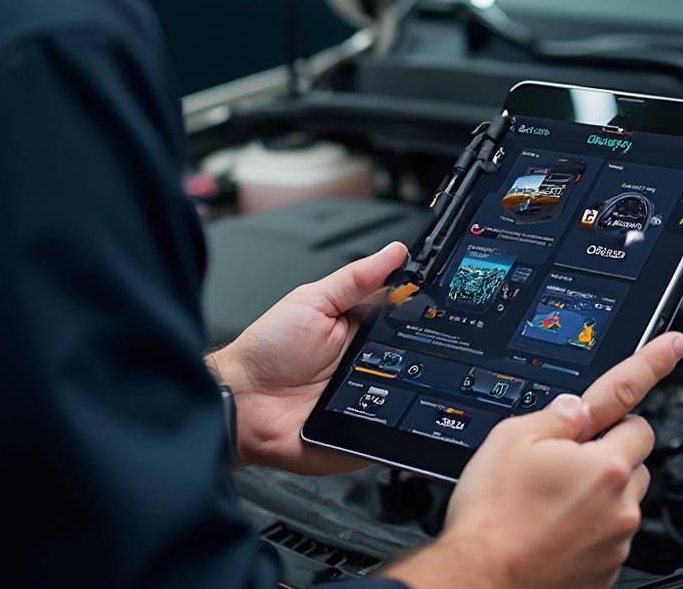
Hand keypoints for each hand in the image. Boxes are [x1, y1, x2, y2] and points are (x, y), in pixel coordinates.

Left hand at [208, 241, 407, 473]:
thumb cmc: (269, 350)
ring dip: (413, 386)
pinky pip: (393, 430)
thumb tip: (394, 252)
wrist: (241, 403)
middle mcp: (368, 362)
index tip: (442, 302)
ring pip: (410, 394)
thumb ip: (356, 278)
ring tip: (398, 376)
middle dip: (426, 351)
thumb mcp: (314, 301)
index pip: (405, 316)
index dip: (424, 310)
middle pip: (413, 356)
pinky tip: (395, 411)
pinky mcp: (364, 431)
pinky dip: (400, 424)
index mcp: (361, 327)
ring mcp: (368, 397)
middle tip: (421, 343)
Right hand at [386, 332, 682, 588]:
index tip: (675, 343)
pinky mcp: (608, 570)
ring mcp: (616, 540)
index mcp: (602, 462)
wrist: (482, 580)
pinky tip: (552, 527)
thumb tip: (576, 407)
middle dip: (609, 447)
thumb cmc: (493, 516)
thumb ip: (553, 416)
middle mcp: (619, 502)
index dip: (653, 364)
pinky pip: (611, 533)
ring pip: (623, 496)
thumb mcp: (510, 440)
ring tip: (551, 499)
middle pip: (632, 454)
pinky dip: (591, 526)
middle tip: (566, 456)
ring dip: (601, 490)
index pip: (632, 400)